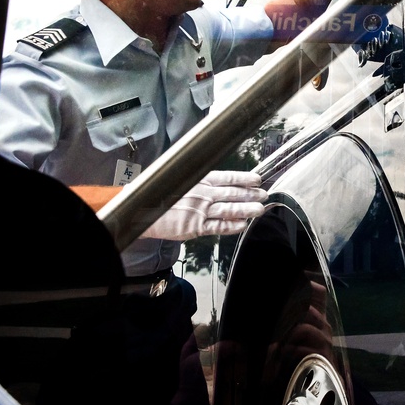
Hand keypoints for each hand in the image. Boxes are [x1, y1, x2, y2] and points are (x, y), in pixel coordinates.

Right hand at [142, 171, 269, 240]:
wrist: (140, 210)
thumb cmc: (156, 193)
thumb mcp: (178, 179)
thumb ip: (197, 182)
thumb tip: (212, 182)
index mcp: (199, 180)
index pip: (228, 177)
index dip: (244, 178)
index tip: (257, 179)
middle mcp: (203, 194)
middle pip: (233, 193)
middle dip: (251, 194)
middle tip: (263, 195)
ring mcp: (201, 211)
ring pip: (230, 210)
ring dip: (247, 209)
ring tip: (259, 209)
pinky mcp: (196, 227)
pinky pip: (219, 226)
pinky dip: (232, 225)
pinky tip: (243, 224)